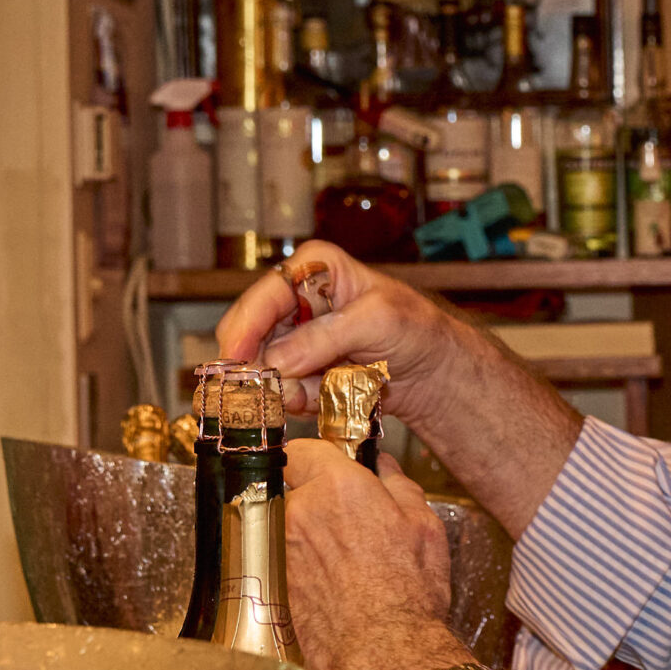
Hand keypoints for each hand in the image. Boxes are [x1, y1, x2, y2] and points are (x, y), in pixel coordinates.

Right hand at [217, 241, 585, 536]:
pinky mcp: (301, 372)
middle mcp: (296, 301)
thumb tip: (277, 359)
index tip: (235, 358)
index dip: (244, 327)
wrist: (435, 369)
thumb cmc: (416, 329)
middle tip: (280, 389)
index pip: (264, 294)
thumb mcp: (378, 321)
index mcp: (313, 268)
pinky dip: (304, 401)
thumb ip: (325, 338)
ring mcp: (296, 339)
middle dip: (264, 366)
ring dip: (289, 388)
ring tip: (331, 387)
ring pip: (264, 369)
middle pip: (252, 335)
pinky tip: (334, 395)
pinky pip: (284, 392)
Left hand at [284, 437, 550, 669]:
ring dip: (311, 530)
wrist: (384, 652)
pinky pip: (290, 557)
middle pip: (296, 487)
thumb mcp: (424, 525)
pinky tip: (337, 582)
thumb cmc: (409, 591)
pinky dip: (307, 563)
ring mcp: (285, 547)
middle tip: (349, 514)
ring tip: (347, 554)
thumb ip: (399, 487)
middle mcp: (302, 511)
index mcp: (338, 486)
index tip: (331, 463)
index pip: (305, 449)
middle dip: (317, 495)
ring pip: (292, 523)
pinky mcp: (279, 582)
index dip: (319, 456)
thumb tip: (384, 471)